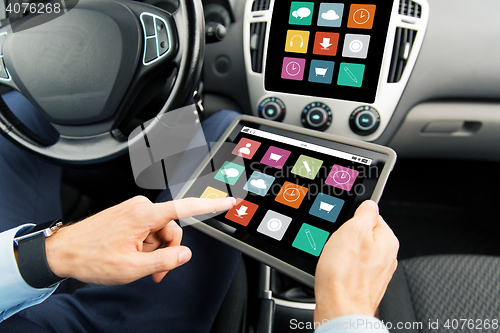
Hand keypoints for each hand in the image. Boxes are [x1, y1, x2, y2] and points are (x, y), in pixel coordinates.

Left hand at [45, 196, 235, 284]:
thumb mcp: (132, 267)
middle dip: (167, 252)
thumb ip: (164, 260)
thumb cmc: (90, 257)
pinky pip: (148, 230)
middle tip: (156, 272)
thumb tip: (185, 255)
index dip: (209, 206)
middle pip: (172, 229)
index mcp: (144, 214)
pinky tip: (133, 257)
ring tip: (139, 267)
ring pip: (160, 232)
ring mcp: (134, 210)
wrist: (62, 252)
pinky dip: (146, 246)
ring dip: (155, 251)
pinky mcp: (129, 216)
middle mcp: (140, 207)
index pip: (185, 208)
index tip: (228, 201)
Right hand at [314, 200, 398, 322]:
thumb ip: (365, 212)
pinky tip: (332, 272)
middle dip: (345, 236)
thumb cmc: (345, 275)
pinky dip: (339, 267)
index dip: (352, 217)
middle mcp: (386, 257)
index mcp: (387, 240)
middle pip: (361, 234)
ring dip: (340, 253)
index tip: (342, 224)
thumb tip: (369, 204)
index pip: (371, 216)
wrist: (339, 310)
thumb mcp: (353, 230)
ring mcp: (374, 273)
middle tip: (336, 243)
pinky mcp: (362, 285)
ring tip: (333, 260)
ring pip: (353, 252)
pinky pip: (349, 268)